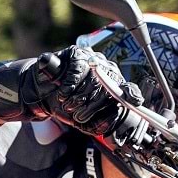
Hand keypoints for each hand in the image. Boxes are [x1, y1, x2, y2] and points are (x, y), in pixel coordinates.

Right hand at [23, 45, 144, 138]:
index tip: (134, 101)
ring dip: (78, 99)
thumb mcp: (84, 121)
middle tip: (78, 115)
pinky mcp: (77, 54)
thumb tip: (113, 119)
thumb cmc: (66, 106)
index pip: (127, 89)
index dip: (130, 95)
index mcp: (113, 86)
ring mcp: (93, 60)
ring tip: (68, 105)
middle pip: (109, 88)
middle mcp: (106, 71)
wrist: (43, 95)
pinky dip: (69, 86)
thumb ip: (100, 124)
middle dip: (92, 107)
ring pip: (94, 80)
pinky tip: (63, 93)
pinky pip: (78, 70)